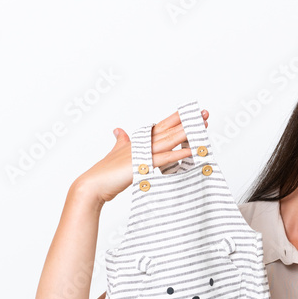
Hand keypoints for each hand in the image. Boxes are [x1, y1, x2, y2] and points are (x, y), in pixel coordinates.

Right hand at [73, 108, 208, 204]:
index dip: (177, 119)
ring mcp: (141, 153)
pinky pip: (163, 159)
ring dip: (186, 133)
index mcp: (138, 140)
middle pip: (169, 129)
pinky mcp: (141, 165)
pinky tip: (190, 151)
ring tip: (202, 126)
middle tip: (205, 114)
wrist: (93, 185)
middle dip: (187, 121)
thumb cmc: (105, 173)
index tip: (192, 113)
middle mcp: (141, 143)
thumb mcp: (117, 152)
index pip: (162, 126)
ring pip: (168, 140)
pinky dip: (177, 154)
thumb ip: (121, 141)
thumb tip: (119, 130)